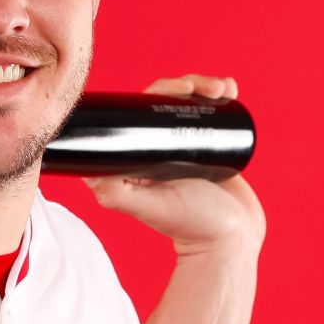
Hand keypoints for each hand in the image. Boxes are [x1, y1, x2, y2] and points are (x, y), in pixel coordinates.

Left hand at [83, 74, 265, 255]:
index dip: (156, 92)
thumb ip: (116, 193)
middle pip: (164, 101)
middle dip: (185, 84)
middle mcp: (153, 151)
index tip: (178, 87)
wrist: (234, 240)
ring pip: (187, 103)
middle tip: (205, 88)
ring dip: (204, 85)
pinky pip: (210, 114)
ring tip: (223, 89)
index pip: (137, 111)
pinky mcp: (207, 147)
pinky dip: (220, 95)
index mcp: (133, 158)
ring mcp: (181, 147)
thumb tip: (89, 168)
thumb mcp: (149, 206)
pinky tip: (230, 89)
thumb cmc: (191, 226)